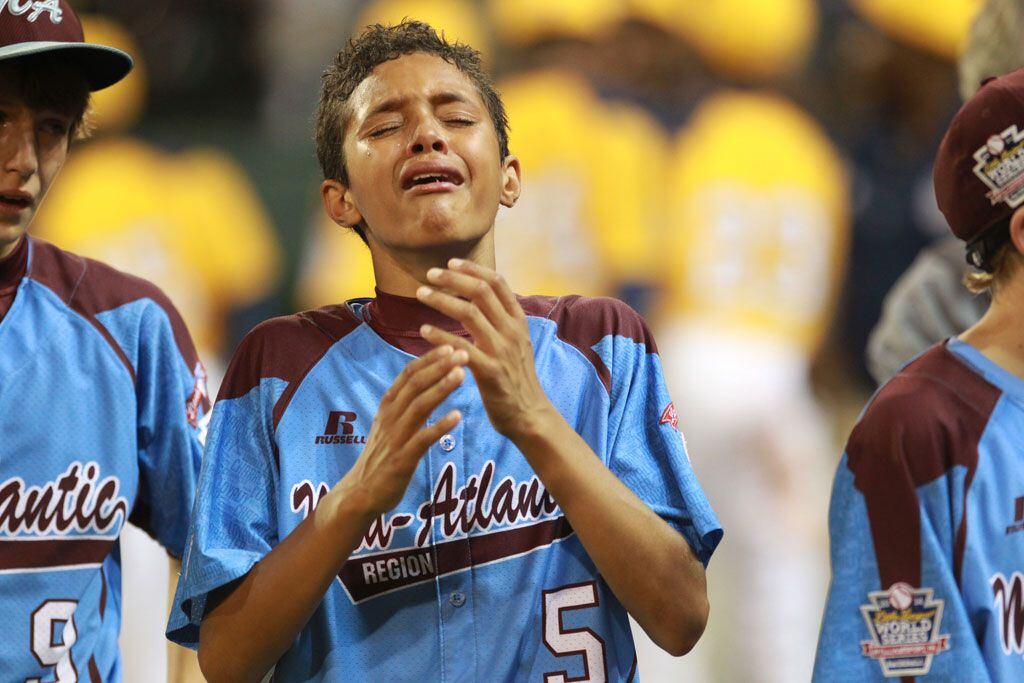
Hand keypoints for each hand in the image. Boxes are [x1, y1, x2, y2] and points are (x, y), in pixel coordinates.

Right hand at [337, 344, 467, 515]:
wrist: (361, 493)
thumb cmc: (382, 456)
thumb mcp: (391, 423)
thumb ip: (407, 403)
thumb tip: (427, 379)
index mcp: (388, 406)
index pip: (408, 375)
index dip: (429, 359)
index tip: (450, 345)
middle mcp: (390, 417)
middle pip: (415, 385)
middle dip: (439, 367)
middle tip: (462, 352)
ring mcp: (395, 438)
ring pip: (418, 407)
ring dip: (441, 389)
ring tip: (462, 374)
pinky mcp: (401, 460)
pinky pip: (422, 440)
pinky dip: (440, 426)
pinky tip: (457, 416)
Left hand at [416, 259, 555, 439]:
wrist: (529, 414)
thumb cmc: (517, 378)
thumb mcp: (517, 343)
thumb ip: (502, 320)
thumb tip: (481, 297)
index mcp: (519, 321)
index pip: (497, 283)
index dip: (473, 269)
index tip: (450, 262)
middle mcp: (512, 331)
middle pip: (481, 292)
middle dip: (453, 279)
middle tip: (430, 274)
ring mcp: (502, 350)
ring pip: (469, 313)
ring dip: (441, 300)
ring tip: (421, 294)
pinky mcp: (490, 371)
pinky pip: (461, 347)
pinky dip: (440, 335)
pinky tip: (423, 330)